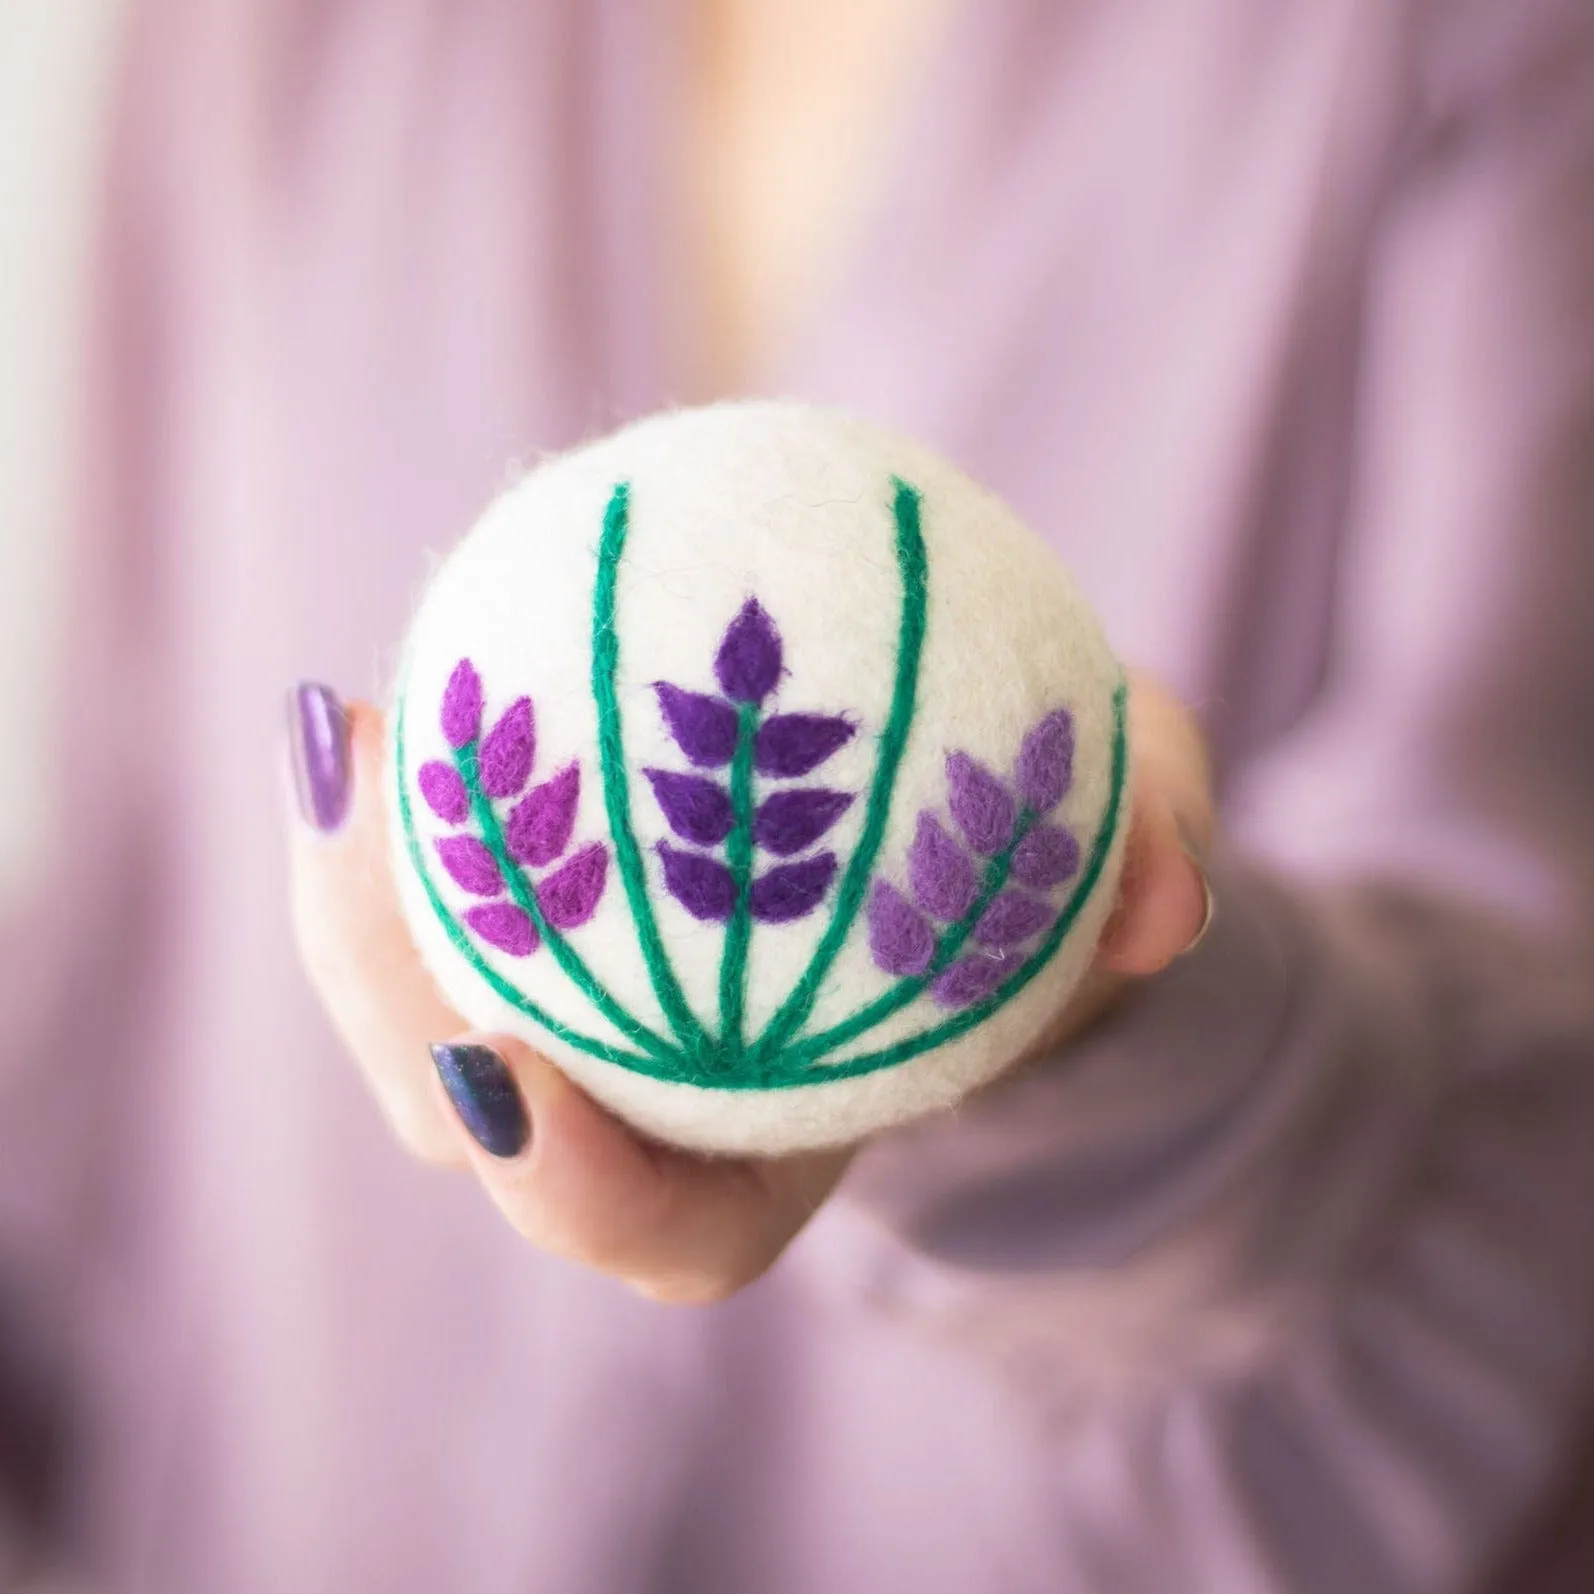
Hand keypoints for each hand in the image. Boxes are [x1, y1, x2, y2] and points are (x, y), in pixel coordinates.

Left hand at [285, 673, 1212, 1302]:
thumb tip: (1164, 891)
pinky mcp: (543, 914)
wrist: (957, 854)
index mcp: (777, 1149)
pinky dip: (417, 797)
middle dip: (400, 1008)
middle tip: (372, 829)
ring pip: (431, 999)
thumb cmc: (1034, 879)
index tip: (505, 1074)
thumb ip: (1154, 864)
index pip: (667, 1226)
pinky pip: (456, 877)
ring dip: (360, 892)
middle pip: (491, 1121)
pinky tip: (394, 681)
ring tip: (348, 732)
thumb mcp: (1120, 853)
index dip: (578, 1184)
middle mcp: (657, 1102)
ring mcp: (587, 1011)